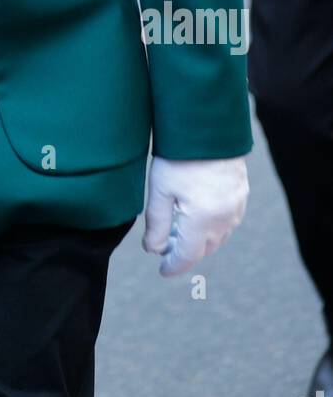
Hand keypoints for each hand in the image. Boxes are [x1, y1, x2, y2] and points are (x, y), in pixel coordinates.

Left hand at [142, 155, 248, 276]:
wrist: (208, 125)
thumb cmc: (180, 154)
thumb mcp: (160, 189)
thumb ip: (156, 224)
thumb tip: (153, 250)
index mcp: (202, 219)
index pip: (188, 255)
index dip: (173, 266)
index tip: (163, 271)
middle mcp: (224, 217)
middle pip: (205, 248)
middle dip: (186, 253)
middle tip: (166, 249)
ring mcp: (236, 205)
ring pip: (219, 236)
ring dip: (201, 240)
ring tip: (180, 232)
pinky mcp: (241, 192)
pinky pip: (230, 221)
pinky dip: (214, 226)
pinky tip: (200, 217)